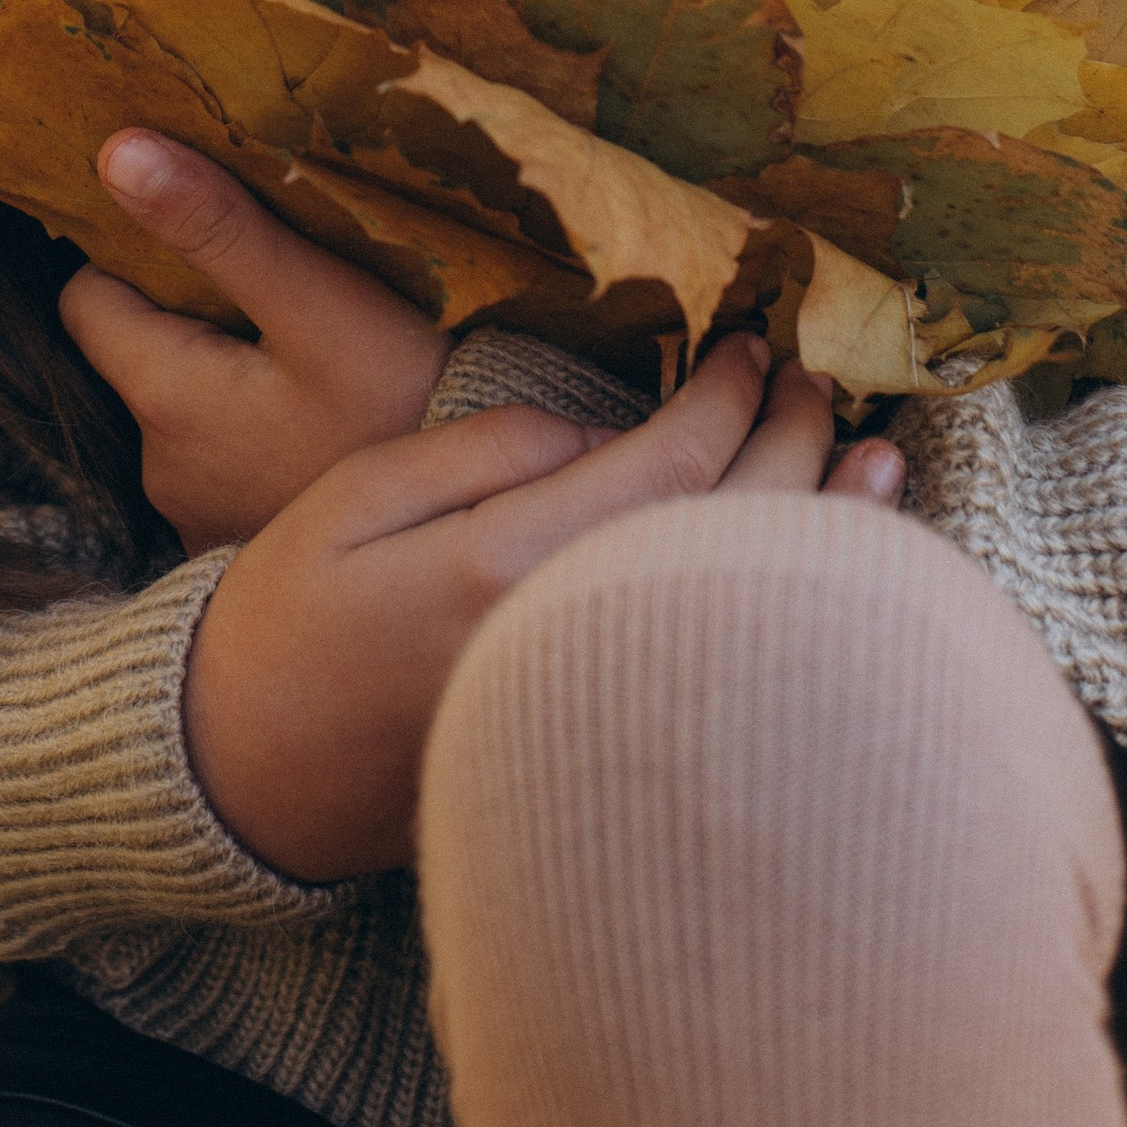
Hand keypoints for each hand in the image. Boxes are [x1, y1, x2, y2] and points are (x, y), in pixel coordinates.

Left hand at [60, 130, 450, 549]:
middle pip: (138, 356)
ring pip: (185, 411)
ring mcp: (203, 518)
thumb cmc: (409, 410)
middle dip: (183, 312)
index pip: (86, 303)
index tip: (192, 229)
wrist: (474, 545)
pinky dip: (253, 434)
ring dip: (224, 375)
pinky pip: (226, 465)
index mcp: (166, 400)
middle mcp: (164, 470)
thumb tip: (117, 153)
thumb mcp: (321, 303)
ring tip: (300, 347)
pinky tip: (317, 419)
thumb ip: (217, 228)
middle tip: (264, 278)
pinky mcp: (245, 547)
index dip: (127, 255)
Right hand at [183, 334, 904, 880]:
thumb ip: (483, 453)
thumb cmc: (286, 622)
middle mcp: (572, 646)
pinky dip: (786, 618)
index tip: (754, 344)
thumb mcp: (353, 499)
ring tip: (880, 465)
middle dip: (791, 447)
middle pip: (726, 534)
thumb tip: (597, 432)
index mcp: (507, 568)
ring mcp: (595, 712)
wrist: (246, 782)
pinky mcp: (600, 754)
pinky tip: (831, 584)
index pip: (664, 466)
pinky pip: (723, 672)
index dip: (725, 398)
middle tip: (824, 381)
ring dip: (820, 534)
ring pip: (743, 611)